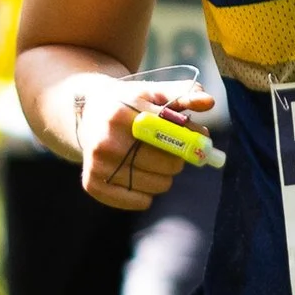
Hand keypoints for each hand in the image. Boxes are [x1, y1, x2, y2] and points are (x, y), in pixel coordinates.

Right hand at [70, 78, 215, 210]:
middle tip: (170, 150)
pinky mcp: (92, 185)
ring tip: (152, 161)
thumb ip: (182, 95)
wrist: (86, 114)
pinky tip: (138, 175)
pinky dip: (147, 194)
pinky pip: (139, 202)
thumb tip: (207, 101)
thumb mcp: (152, 92)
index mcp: (122, 113)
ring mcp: (98, 164)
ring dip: (164, 177)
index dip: (190, 141)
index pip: (170, 135)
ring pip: (158, 186)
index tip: (199, 142)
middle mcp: (107, 140)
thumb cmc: (128, 103)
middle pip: (168, 164)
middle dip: (177, 159)